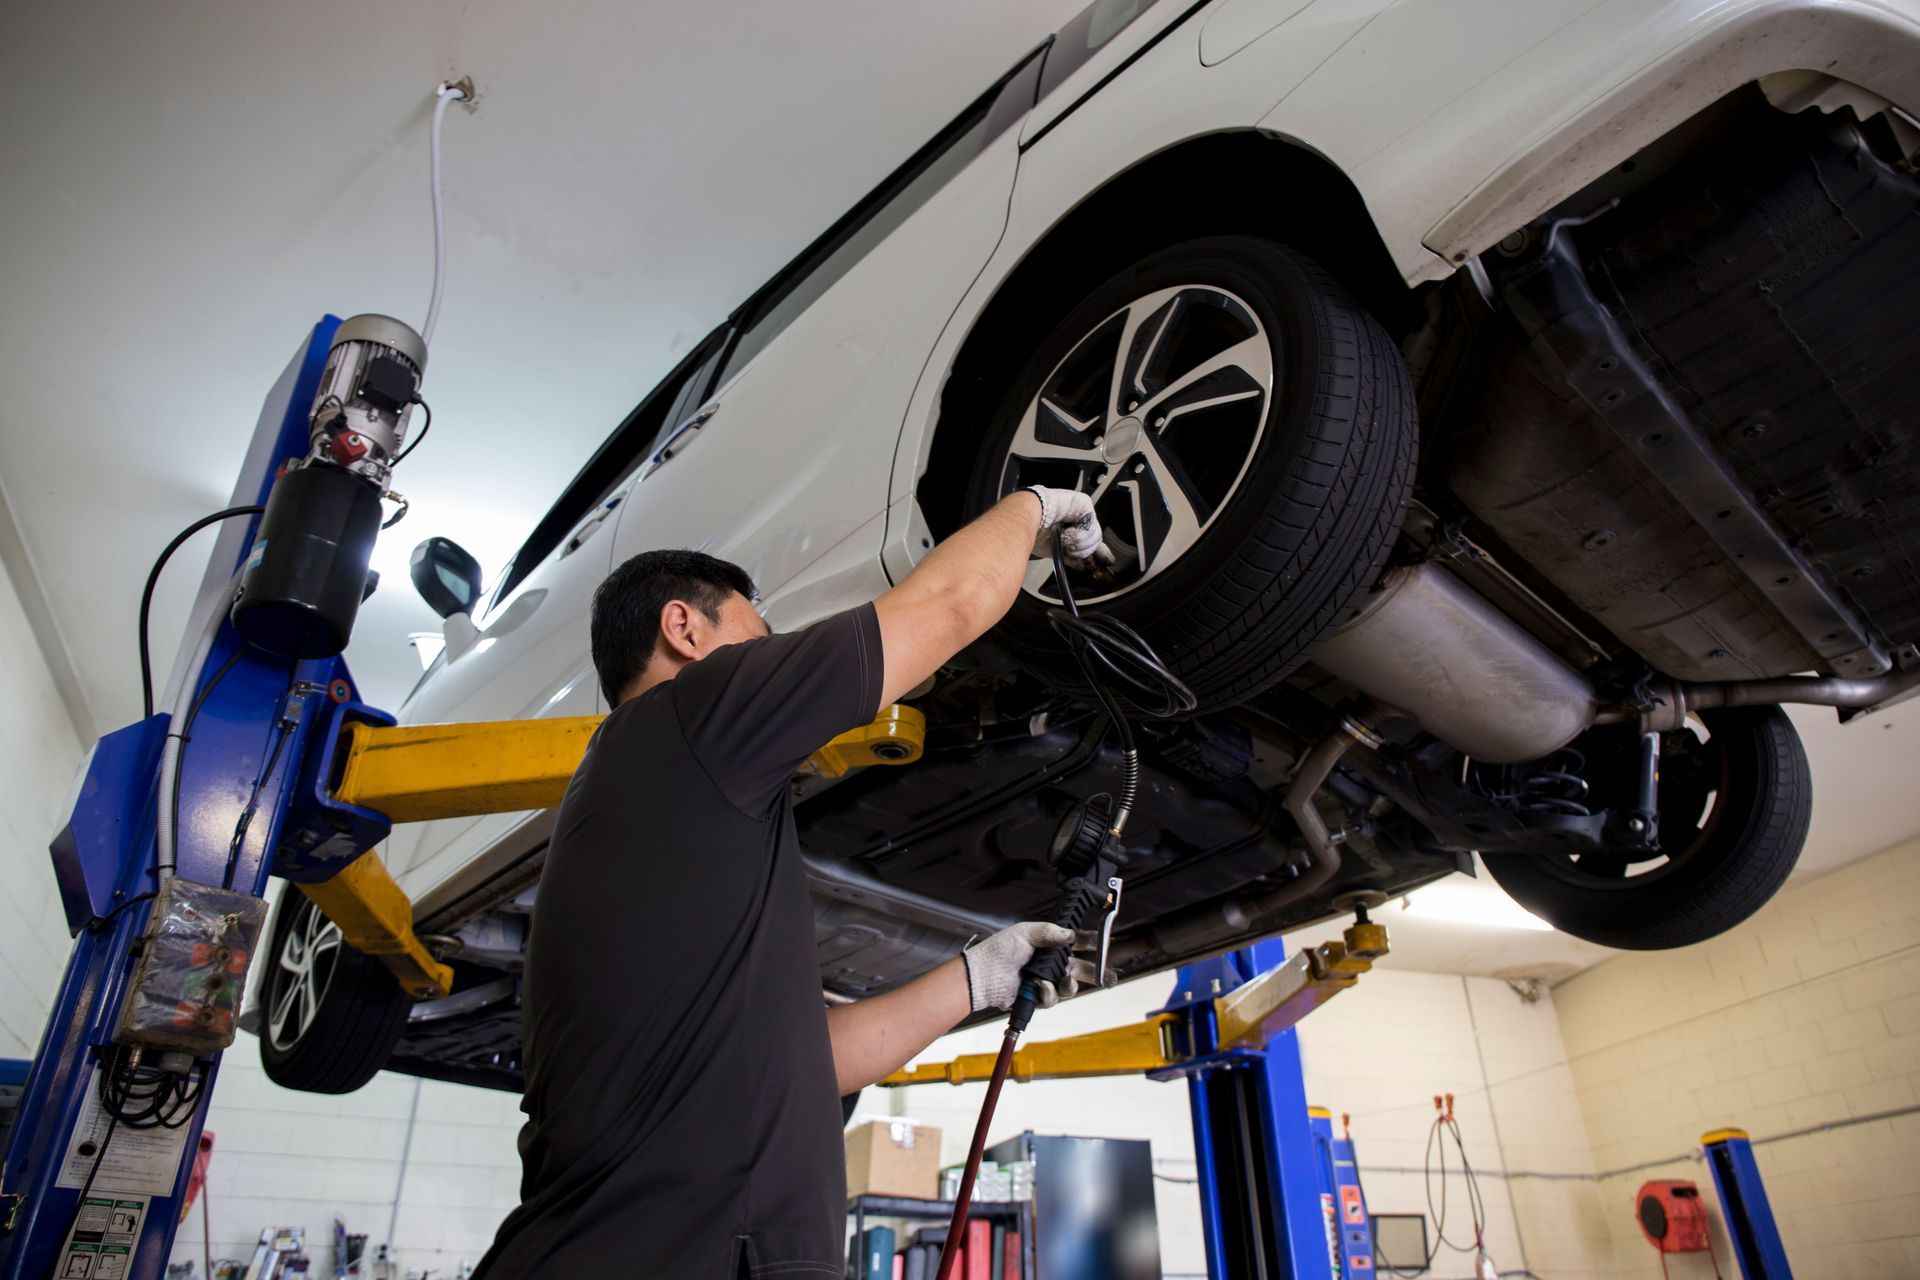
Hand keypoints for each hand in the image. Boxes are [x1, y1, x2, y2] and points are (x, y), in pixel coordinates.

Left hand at [962, 921, 1096, 1011]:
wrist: (984, 975)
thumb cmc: (999, 951)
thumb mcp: (1025, 933)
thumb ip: (1049, 932)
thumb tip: (1070, 934)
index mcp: (1047, 945)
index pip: (1075, 943)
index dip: (1089, 943)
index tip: (1103, 943)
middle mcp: (1048, 964)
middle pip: (1079, 969)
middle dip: (1096, 973)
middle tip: (1108, 976)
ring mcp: (1044, 981)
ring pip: (1070, 986)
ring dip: (1071, 984)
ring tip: (1066, 980)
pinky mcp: (1037, 997)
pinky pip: (1052, 997)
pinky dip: (1048, 992)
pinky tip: (1039, 985)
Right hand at [1026, 487, 1112, 568]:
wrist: (1025, 517)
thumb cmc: (1032, 530)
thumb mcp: (1054, 549)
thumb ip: (1071, 556)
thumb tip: (1081, 565)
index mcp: (1071, 526)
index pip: (1092, 539)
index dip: (1100, 552)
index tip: (1107, 561)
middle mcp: (1077, 516)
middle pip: (1095, 539)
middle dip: (1083, 550)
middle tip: (1069, 550)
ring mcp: (1082, 509)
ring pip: (1094, 534)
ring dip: (1078, 544)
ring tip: (1063, 540)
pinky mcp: (1084, 503)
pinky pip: (1090, 526)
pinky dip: (1078, 535)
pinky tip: (1066, 533)